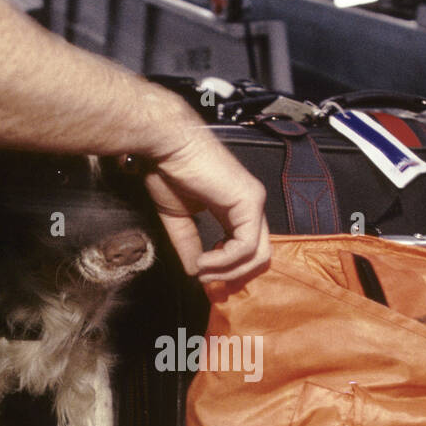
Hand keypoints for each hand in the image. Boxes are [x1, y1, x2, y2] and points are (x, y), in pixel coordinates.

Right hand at [143, 124, 270, 283]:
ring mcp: (254, 201)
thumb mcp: (179, 218)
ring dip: (228, 271)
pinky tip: (205, 259)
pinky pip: (246, 246)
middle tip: (206, 278)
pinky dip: (226, 260)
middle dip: (234, 275)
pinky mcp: (250, 201)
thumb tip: (195, 272)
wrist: (166, 146)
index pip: (248, 248)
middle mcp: (251, 204)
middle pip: (260, 256)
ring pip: (258, 256)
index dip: (230, 269)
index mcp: (236, 207)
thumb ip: (190, 244)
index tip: (205, 274)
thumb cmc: (169, 170)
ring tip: (202, 269)